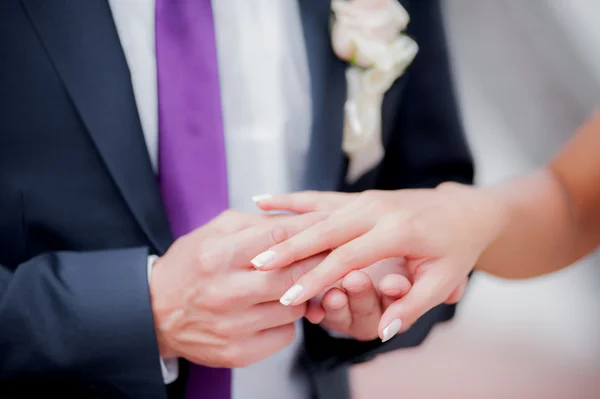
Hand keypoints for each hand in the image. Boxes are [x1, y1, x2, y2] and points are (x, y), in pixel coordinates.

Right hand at [149, 210, 327, 367]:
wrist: (155, 312)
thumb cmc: (191, 265)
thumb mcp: (216, 231)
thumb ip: (260, 223)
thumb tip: (306, 220)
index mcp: (217, 256)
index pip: (278, 238)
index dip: (309, 229)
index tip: (329, 224)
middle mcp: (224, 293)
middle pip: (293, 274)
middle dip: (317, 261)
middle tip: (329, 253)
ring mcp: (232, 327)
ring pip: (295, 306)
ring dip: (301, 293)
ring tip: (293, 283)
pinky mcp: (238, 353)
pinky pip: (286, 335)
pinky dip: (287, 321)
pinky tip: (274, 310)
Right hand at [252, 185, 501, 339]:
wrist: (463, 211)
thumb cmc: (454, 248)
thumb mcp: (444, 280)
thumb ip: (412, 306)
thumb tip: (383, 331)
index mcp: (397, 231)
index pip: (348, 259)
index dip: (317, 280)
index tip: (289, 297)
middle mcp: (376, 210)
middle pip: (324, 231)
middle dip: (289, 250)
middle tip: (258, 266)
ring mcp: (364, 199)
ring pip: (315, 212)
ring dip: (283, 227)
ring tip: (252, 240)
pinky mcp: (357, 197)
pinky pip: (318, 197)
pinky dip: (289, 200)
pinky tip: (261, 200)